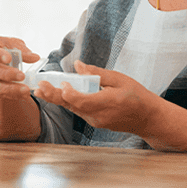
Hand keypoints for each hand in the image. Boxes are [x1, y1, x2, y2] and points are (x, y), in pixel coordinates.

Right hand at [0, 33, 40, 99]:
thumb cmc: (0, 46)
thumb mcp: (11, 43)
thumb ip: (22, 50)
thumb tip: (35, 57)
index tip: (9, 58)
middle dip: (6, 74)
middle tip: (22, 76)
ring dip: (9, 88)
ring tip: (25, 90)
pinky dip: (9, 95)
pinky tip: (21, 94)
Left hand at [34, 61, 159, 135]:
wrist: (147, 118)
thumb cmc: (136, 95)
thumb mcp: (119, 79)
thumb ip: (97, 73)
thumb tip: (78, 65)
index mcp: (105, 103)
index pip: (81, 101)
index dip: (69, 93)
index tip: (63, 82)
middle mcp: (97, 116)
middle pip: (71, 106)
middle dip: (54, 97)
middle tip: (39, 88)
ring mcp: (95, 121)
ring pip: (73, 109)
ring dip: (58, 99)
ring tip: (42, 91)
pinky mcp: (96, 121)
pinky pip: (79, 111)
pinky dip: (68, 102)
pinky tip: (60, 95)